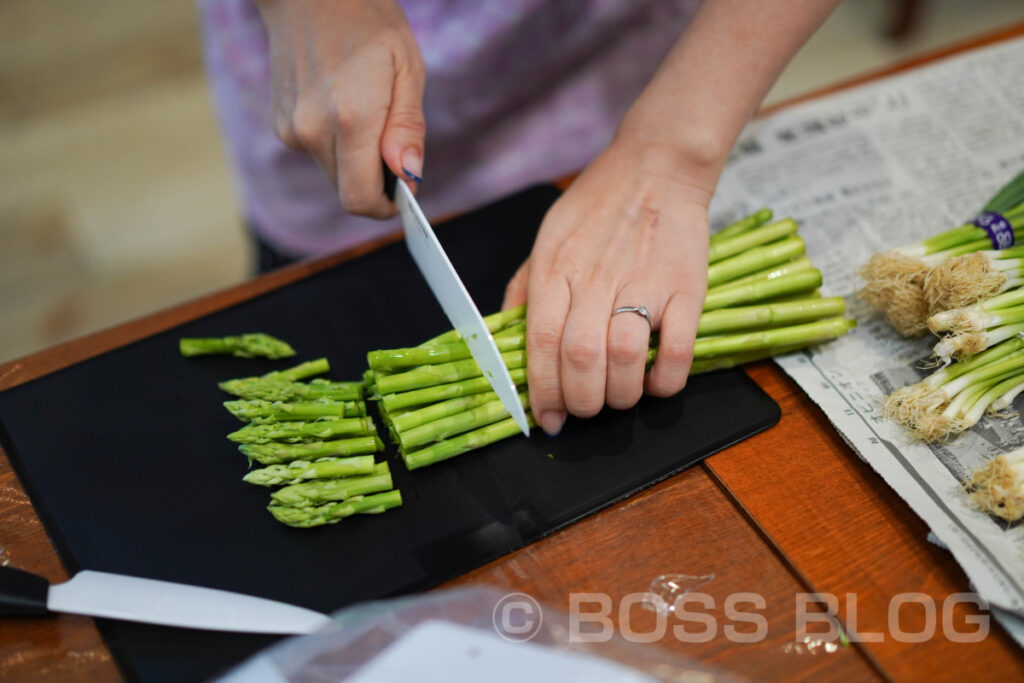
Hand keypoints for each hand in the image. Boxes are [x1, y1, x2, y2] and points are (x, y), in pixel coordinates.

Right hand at [257, 0, 424, 216]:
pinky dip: (336, 143)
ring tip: (367, 113)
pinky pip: (316, 153)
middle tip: (394, 148)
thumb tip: (409, 175)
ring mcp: (291, 129)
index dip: (386, 205)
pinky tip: (341, 104)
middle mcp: (313, 130)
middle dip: (375, 183)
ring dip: (355, 161)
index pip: (360, 199)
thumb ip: (407, 127)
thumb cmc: (367, 21)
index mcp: (350, 118)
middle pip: (347, 192)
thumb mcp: (407, 68)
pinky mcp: (280, 124)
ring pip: (332, 173)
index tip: (403, 193)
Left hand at [503, 139, 710, 435]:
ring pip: (625, 359)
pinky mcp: (687, 288)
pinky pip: (678, 349)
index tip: (548, 420)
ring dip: (621, 394)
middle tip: (586, 409)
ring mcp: (644, 283)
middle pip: (581, 358)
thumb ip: (526, 286)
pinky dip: (665, 380)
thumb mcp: (547, 236)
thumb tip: (507, 336)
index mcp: (556, 268)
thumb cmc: (598, 205)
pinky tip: (656, 382)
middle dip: (581, 401)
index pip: (541, 342)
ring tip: (619, 398)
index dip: (543, 391)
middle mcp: (595, 279)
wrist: (657, 166)